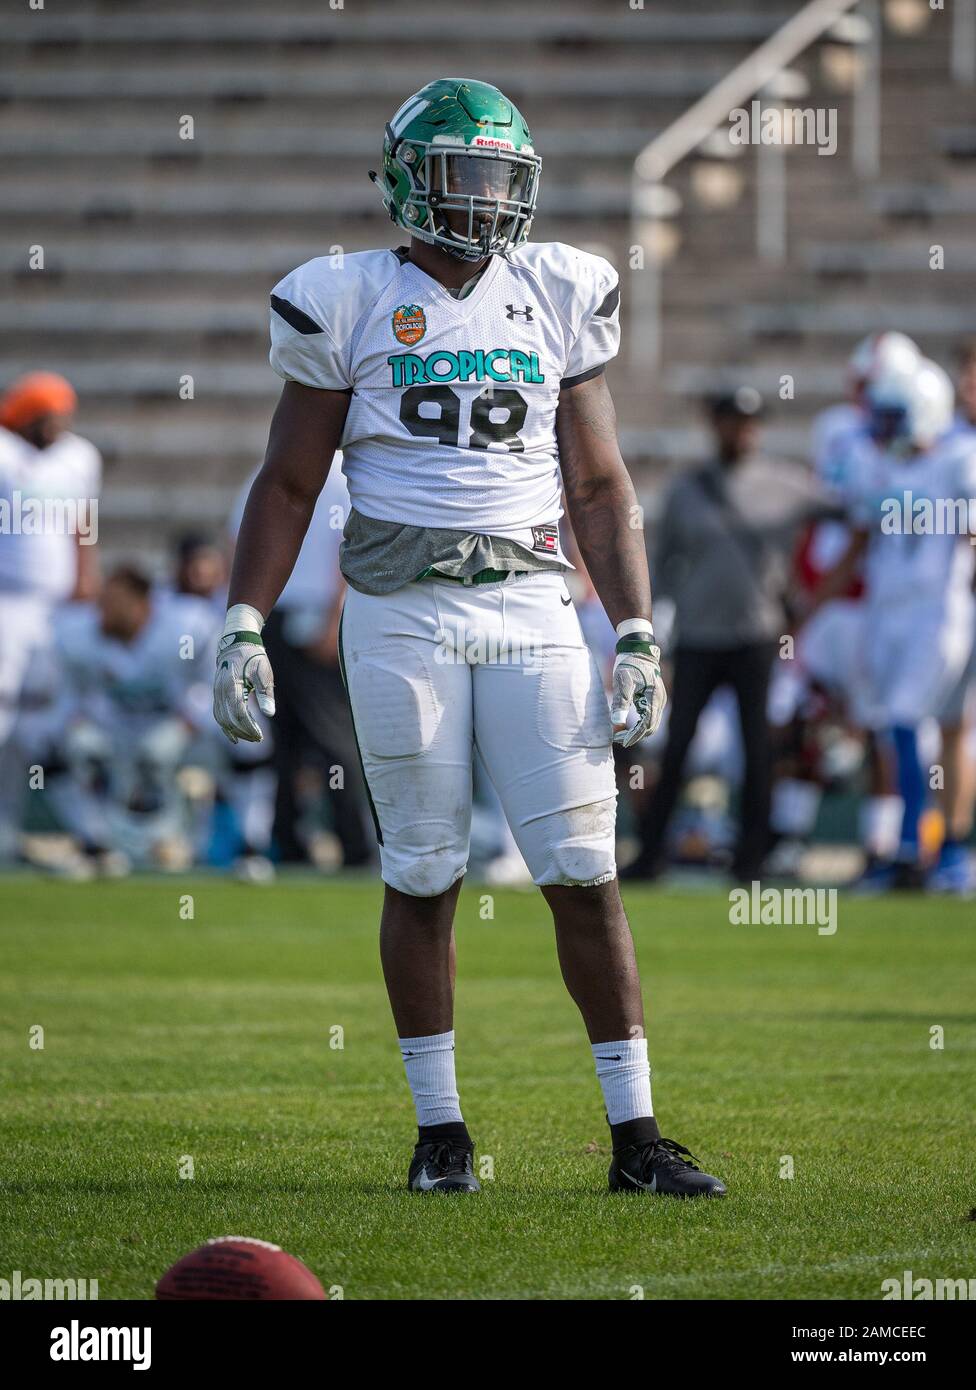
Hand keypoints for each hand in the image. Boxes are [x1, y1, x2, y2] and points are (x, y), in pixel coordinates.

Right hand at [213, 632, 275, 743]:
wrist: (236, 643)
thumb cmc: (253, 657)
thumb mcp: (264, 672)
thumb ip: (265, 693)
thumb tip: (269, 714)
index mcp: (231, 685)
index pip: (239, 713)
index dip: (249, 727)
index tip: (261, 735)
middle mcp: (220, 691)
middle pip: (229, 719)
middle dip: (244, 732)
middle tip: (259, 738)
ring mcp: (216, 693)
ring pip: (221, 719)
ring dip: (235, 731)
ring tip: (251, 737)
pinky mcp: (217, 695)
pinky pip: (218, 715)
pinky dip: (225, 727)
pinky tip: (235, 737)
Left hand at [610, 633, 666, 747]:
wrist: (638, 650)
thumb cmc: (629, 664)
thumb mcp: (622, 682)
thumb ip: (621, 702)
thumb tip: (617, 722)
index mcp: (654, 697)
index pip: (647, 724)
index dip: (634, 736)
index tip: (620, 741)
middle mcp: (659, 701)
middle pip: (651, 727)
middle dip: (635, 736)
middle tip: (617, 738)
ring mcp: (658, 701)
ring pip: (651, 724)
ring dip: (637, 731)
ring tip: (619, 733)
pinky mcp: (654, 699)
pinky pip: (649, 717)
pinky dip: (639, 724)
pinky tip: (626, 725)